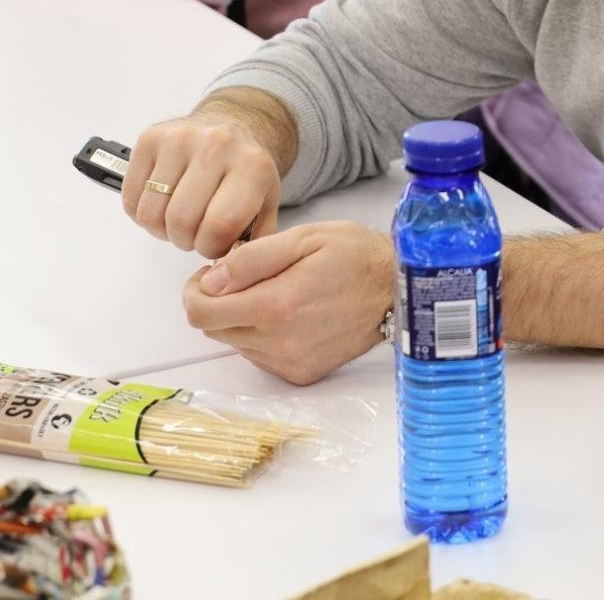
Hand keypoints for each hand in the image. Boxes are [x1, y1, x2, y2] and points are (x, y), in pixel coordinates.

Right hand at [125, 111, 282, 259]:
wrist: (233, 123)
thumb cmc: (247, 170)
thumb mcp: (268, 201)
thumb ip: (258, 238)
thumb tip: (236, 270)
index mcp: (252, 166)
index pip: (219, 225)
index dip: (210, 247)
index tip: (214, 245)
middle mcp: (216, 147)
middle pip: (181, 221)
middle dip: (185, 241)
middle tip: (194, 235)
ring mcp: (180, 139)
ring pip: (151, 213)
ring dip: (161, 230)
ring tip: (178, 222)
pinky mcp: (150, 138)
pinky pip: (131, 197)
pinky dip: (142, 214)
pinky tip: (161, 206)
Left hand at [182, 221, 393, 385]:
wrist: (400, 290)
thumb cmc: (357, 256)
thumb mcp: (304, 238)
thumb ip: (251, 260)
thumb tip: (210, 281)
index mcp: (276, 305)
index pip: (200, 313)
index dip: (195, 291)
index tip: (212, 275)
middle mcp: (279, 342)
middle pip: (214, 330)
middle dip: (219, 303)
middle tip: (245, 279)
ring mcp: (291, 362)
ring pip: (236, 343)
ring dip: (242, 320)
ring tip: (275, 294)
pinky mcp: (302, 373)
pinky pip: (260, 357)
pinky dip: (263, 336)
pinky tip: (290, 316)